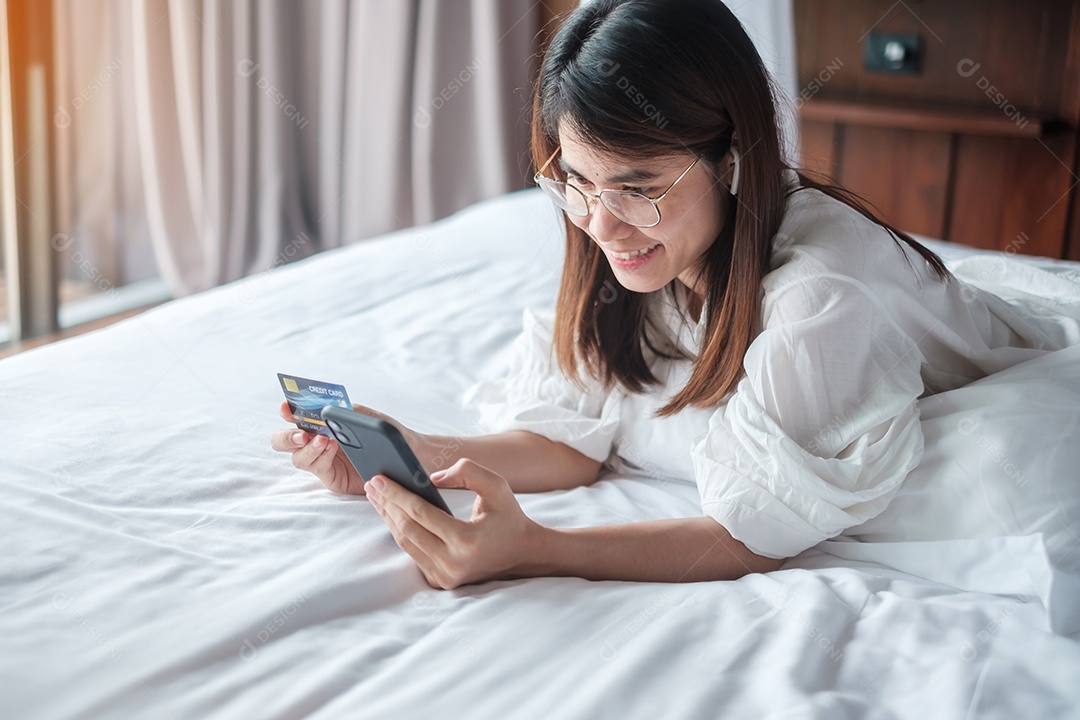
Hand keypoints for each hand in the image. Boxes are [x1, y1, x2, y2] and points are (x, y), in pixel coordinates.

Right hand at [270, 401, 417, 494]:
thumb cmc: (388, 432)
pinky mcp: (331, 477)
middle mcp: (316, 441)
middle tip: (301, 434)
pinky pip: (317, 468)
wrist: (407, 454)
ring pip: (298, 457)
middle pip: (284, 441)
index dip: (287, 411)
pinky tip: (331, 448)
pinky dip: (320, 457)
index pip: (296, 416)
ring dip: (307, 448)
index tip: (286, 408)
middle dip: (287, 436)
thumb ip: (346, 411)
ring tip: (325, 441)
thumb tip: (326, 409)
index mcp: (322, 423)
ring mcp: (321, 460)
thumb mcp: (367, 416)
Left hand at [365, 458, 543, 588]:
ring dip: (389, 519)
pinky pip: (413, 554)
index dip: (397, 495)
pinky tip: (392, 516)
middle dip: (387, 505)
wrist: (522, 553)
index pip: (420, 513)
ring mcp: (446, 576)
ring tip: (377, 498)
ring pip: (406, 544)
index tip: (379, 479)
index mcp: (466, 540)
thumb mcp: (497, 485)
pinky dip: (401, 533)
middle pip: (408, 529)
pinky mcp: (442, 581)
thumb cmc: (509, 516)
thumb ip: (467, 471)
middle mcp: (453, 563)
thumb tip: (432, 478)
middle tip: (372, 484)